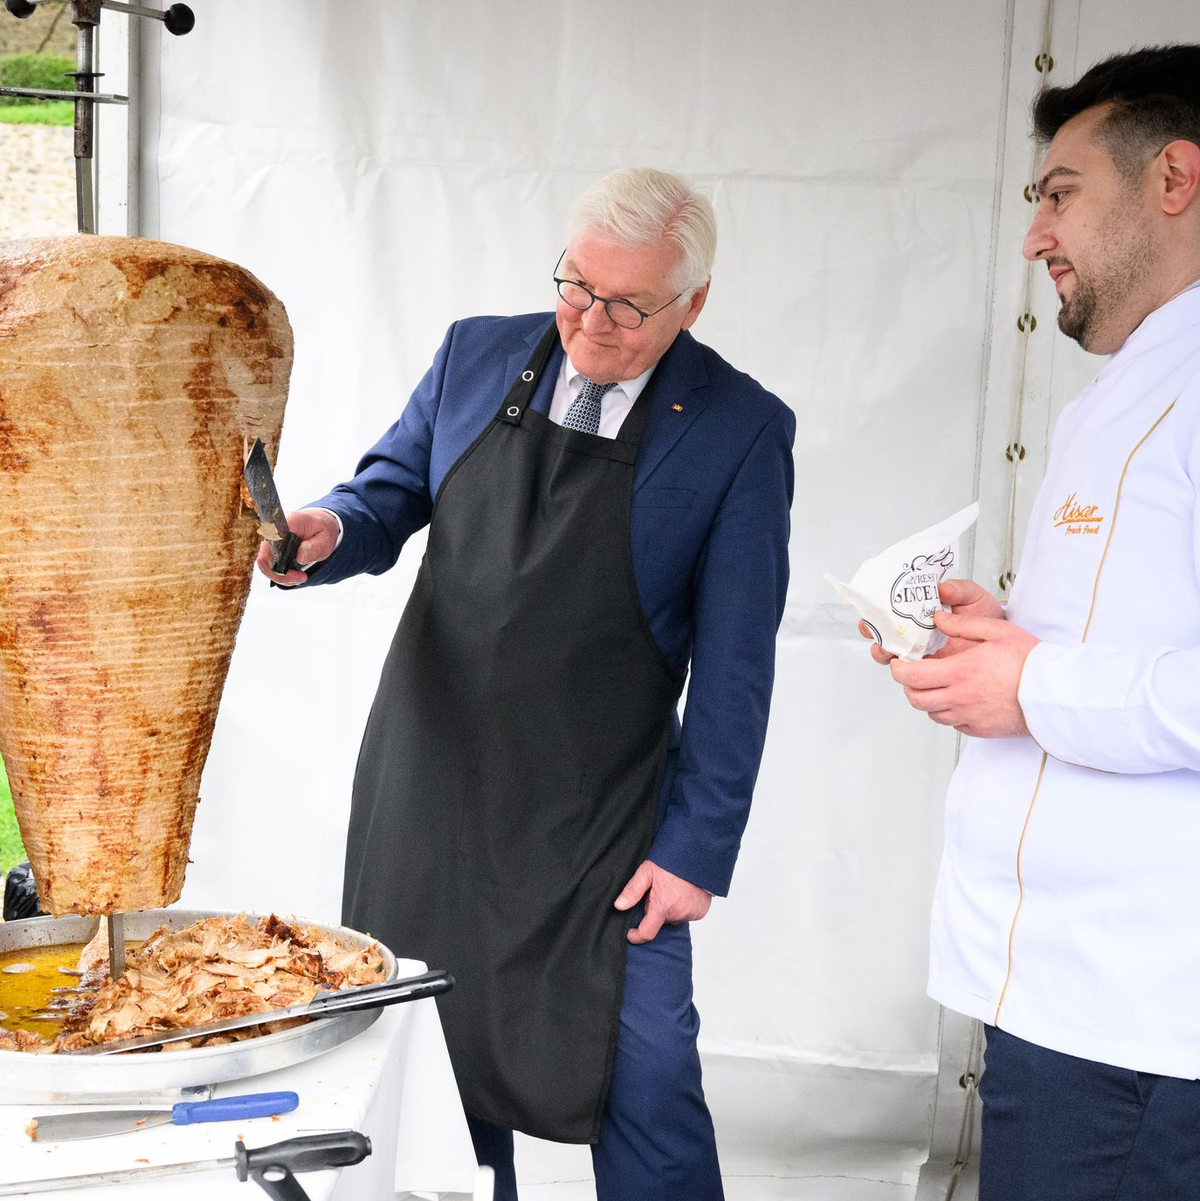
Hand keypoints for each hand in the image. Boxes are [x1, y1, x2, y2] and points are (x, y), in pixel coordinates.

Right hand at [254, 508, 339, 586]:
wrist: (319, 525)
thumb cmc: (321, 530)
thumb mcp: (325, 539)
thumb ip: (314, 548)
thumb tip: (299, 557)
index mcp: (288, 523)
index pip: (271, 542)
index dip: (277, 561)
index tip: (296, 573)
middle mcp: (274, 531)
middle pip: (264, 558)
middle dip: (281, 575)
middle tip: (301, 578)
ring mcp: (270, 542)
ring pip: (265, 566)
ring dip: (282, 577)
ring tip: (300, 577)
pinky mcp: (271, 550)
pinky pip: (269, 567)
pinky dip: (282, 576)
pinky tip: (295, 575)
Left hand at [614, 860, 711, 944]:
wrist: (697, 855)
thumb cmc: (673, 862)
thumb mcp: (647, 871)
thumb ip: (632, 890)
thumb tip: (619, 906)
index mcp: (663, 907)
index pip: (647, 933)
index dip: (636, 936)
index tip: (631, 933)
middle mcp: (678, 914)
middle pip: (660, 921)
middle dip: (655, 910)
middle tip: (657, 892)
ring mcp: (691, 913)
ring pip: (673, 917)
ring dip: (669, 909)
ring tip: (671, 890)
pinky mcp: (700, 911)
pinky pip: (686, 914)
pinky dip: (682, 907)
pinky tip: (682, 893)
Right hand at [860, 578, 1004, 664]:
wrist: (1005, 642)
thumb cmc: (987, 617)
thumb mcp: (974, 597)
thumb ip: (959, 589)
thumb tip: (942, 588)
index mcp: (920, 612)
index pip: (890, 610)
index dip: (875, 611)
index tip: (873, 611)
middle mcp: (915, 633)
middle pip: (883, 633)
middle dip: (874, 634)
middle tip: (878, 633)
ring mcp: (920, 653)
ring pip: (891, 655)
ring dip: (884, 652)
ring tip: (890, 651)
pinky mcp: (929, 671)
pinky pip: (910, 674)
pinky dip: (904, 671)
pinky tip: (908, 665)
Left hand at [889, 610, 1038, 736]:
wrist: (1055, 694)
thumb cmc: (1030, 663)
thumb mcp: (997, 631)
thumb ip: (963, 624)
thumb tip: (939, 618)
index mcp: (959, 672)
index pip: (910, 677)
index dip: (898, 670)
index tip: (899, 663)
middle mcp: (958, 698)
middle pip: (915, 698)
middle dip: (909, 685)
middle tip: (915, 674)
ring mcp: (968, 716)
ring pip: (932, 713)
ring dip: (928, 700)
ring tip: (938, 686)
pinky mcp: (979, 729)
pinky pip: (953, 724)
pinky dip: (949, 713)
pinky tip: (959, 699)